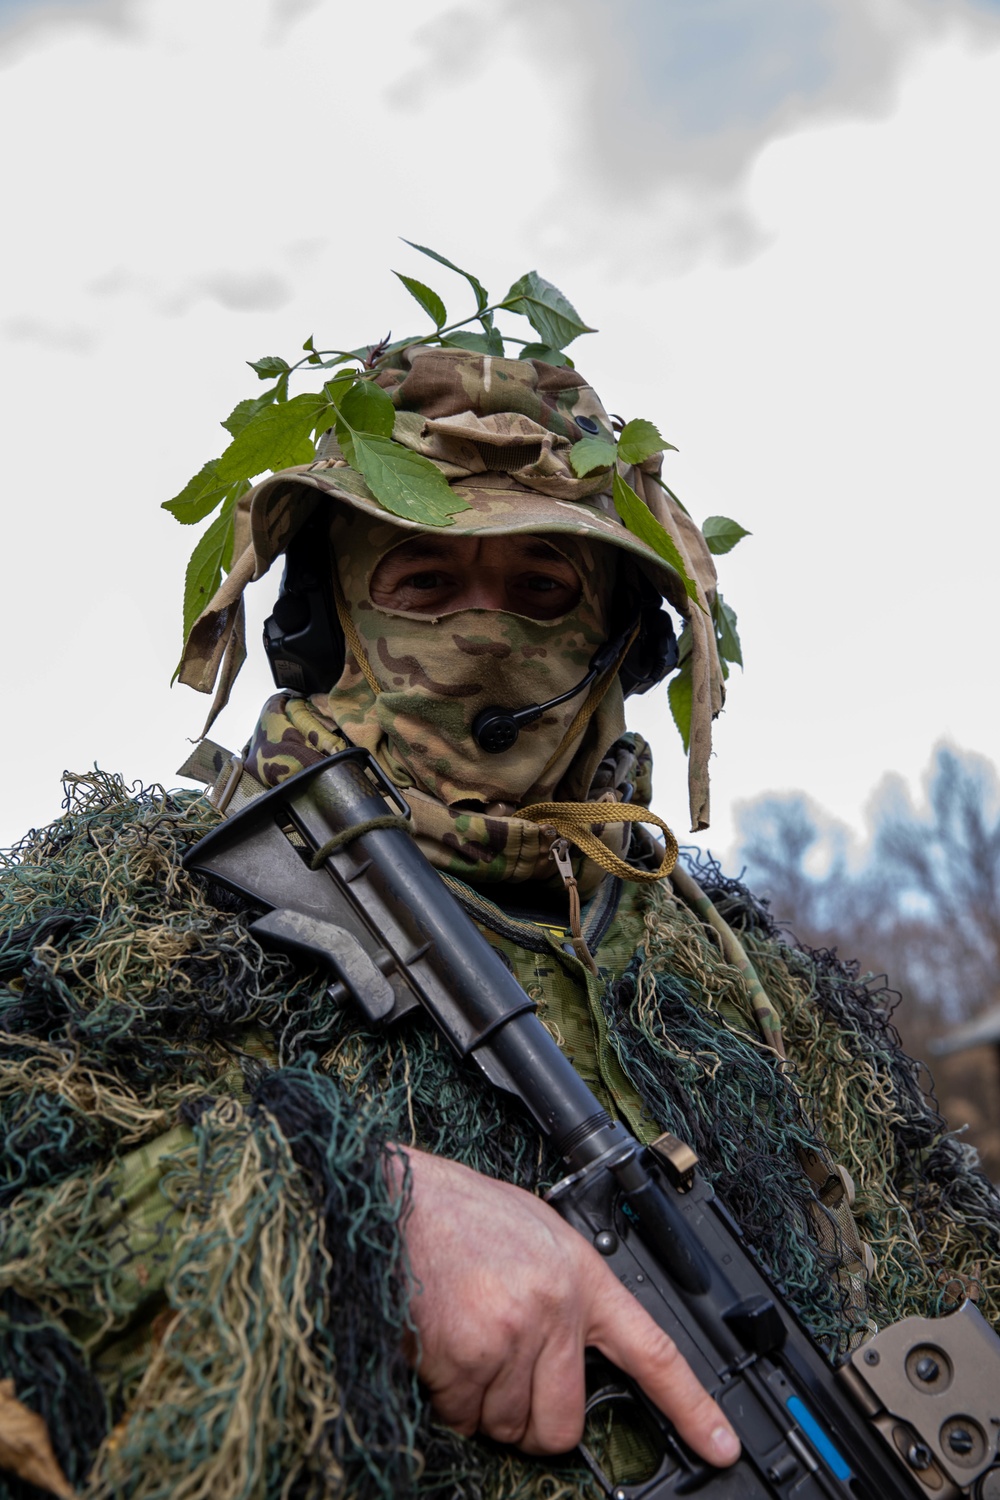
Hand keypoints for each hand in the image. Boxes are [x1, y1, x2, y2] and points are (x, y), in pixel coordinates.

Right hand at [388, 1146, 739, 1465]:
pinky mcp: (465, 1355)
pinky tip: (436, 1346)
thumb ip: (564, 1292)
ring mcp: (512, 1334)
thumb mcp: (537, 1234)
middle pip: (563, 1424)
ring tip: (461, 1343)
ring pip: (505, 1426)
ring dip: (480, 1407)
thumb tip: (569, 1356)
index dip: (691, 1406)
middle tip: (503, 1385)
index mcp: (582, 1277)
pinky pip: (459, 1415)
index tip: (720, 1446)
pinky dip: (444, 1397)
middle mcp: (556, 1309)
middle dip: (531, 1424)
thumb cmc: (460, 1213)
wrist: (400, 1196)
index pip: (653, 1352)